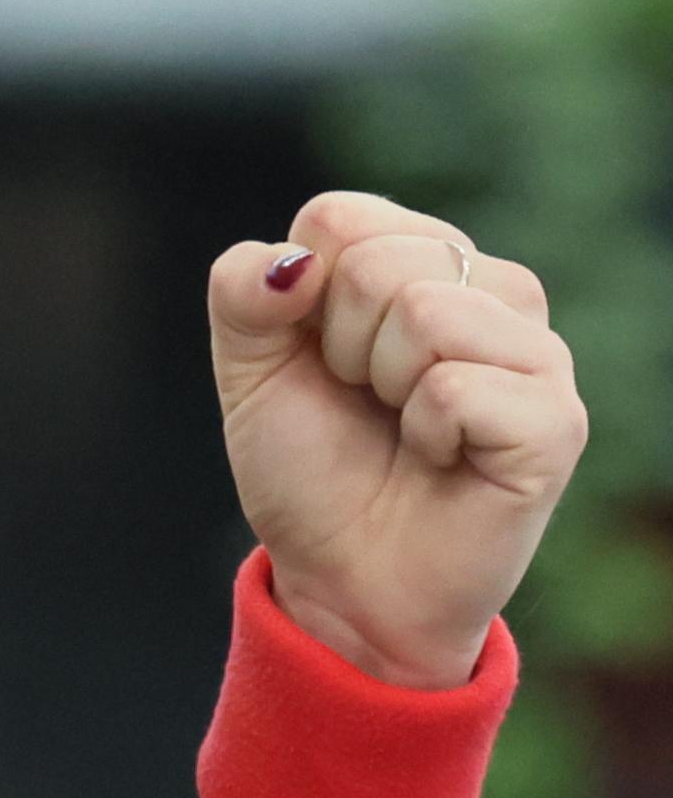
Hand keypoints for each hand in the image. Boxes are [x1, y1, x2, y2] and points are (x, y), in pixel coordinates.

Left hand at [208, 193, 587, 687]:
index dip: (302, 298)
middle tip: (367, 402)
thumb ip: (242, 288)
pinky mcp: (554, 420)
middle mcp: (491, 289)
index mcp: (423, 258)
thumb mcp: (248, 366)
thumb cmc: (310, 467)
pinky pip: (457, 385)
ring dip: (383, 386)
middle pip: (378, 261)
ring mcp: (534, 352)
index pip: (340, 216)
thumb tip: (297, 260)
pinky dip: (425, 432)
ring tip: (407, 428)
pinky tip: (443, 460)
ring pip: (424, 311)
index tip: (321, 359)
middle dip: (339, 346)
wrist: (342, 580)